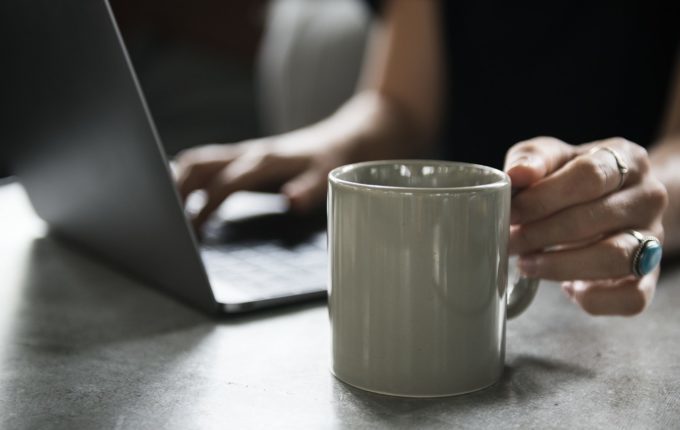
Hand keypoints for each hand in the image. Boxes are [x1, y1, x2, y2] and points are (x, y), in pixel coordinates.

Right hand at [174, 131, 346, 229]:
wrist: (343, 137)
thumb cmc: (333, 160)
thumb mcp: (328, 176)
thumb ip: (309, 189)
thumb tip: (290, 201)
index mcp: (265, 161)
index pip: (225, 183)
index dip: (206, 206)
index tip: (191, 230)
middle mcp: (249, 153)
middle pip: (199, 164)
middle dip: (175, 188)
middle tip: (161, 219)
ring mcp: (243, 154)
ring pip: (198, 161)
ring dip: (176, 181)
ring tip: (161, 211)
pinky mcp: (243, 158)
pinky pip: (207, 165)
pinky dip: (188, 179)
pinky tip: (179, 199)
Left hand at [505, 137, 667, 315]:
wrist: (611, 199)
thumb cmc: (572, 176)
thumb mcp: (552, 157)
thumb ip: (533, 159)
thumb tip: (516, 175)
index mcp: (627, 159)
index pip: (589, 176)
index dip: (543, 197)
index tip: (510, 212)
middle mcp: (648, 198)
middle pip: (594, 218)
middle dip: (540, 234)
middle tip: (509, 241)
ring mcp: (653, 239)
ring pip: (614, 258)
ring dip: (560, 266)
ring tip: (527, 264)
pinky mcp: (649, 277)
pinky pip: (631, 298)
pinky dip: (596, 299)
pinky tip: (568, 289)